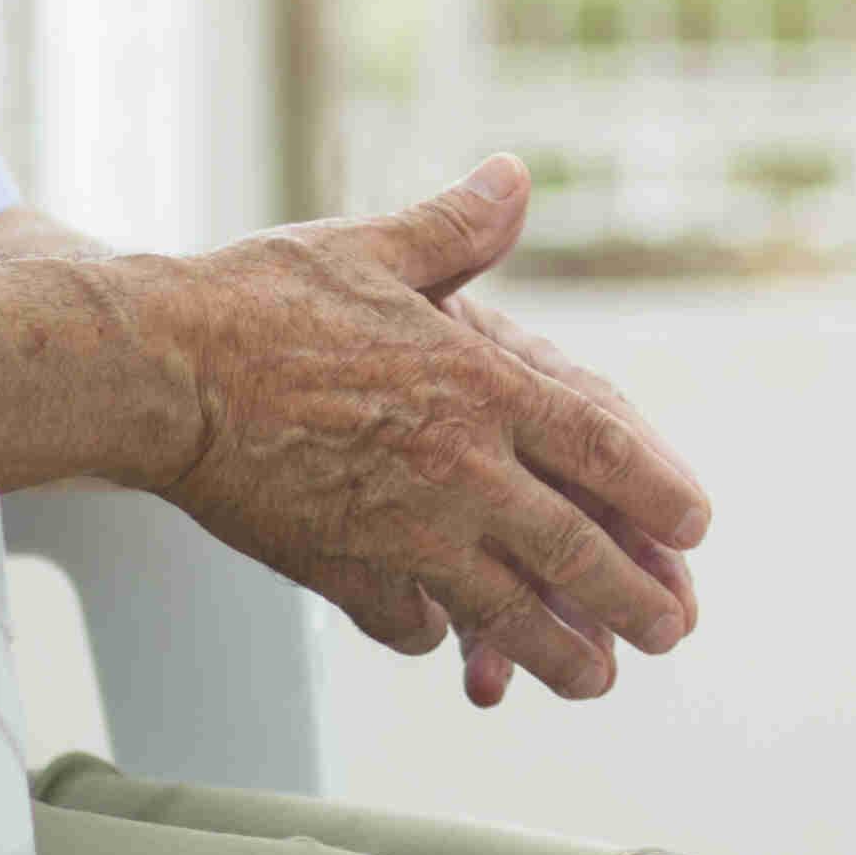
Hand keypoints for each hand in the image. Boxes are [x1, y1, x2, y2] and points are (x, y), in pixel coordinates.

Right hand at [117, 157, 710, 704]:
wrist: (159, 369)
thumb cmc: (259, 300)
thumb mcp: (376, 248)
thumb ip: (458, 227)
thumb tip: (514, 177)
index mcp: (482, 387)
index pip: (605, 450)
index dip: (661, 493)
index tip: (696, 527)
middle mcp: (459, 467)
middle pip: (576, 552)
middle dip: (635, 599)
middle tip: (671, 630)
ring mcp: (403, 529)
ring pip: (507, 612)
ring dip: (559, 652)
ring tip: (593, 677)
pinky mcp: (339, 568)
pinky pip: (404, 621)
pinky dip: (430, 632)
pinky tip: (440, 636)